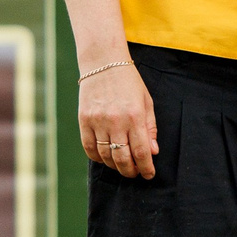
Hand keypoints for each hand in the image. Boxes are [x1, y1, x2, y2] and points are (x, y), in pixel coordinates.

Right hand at [80, 62, 157, 179]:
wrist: (103, 62)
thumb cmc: (129, 82)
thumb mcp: (146, 102)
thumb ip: (150, 128)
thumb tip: (152, 152)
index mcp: (135, 116)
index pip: (141, 151)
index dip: (146, 168)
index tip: (148, 174)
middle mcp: (116, 121)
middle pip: (122, 158)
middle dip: (130, 171)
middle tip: (135, 173)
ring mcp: (98, 121)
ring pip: (105, 156)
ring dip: (115, 166)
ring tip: (122, 166)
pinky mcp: (84, 120)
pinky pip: (89, 148)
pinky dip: (97, 158)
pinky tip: (105, 158)